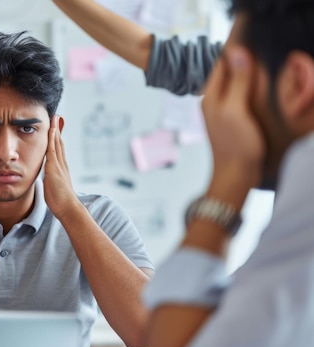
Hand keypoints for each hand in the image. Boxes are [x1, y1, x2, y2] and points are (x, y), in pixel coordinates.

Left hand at [43, 115, 80, 218]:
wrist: (68, 207)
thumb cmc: (60, 201)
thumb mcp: (53, 187)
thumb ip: (51, 180)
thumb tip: (49, 179)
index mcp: (60, 168)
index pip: (58, 149)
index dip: (57, 137)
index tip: (55, 127)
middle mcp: (61, 164)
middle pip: (59, 142)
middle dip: (57, 129)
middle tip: (57, 116)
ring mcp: (59, 165)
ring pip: (57, 143)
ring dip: (56, 130)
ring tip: (55, 117)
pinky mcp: (55, 168)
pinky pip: (53, 150)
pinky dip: (53, 139)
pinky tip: (51, 130)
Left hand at [201, 45, 264, 188]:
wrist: (236, 177)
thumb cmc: (235, 146)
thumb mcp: (236, 110)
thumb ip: (237, 82)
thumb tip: (237, 52)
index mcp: (210, 95)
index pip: (222, 62)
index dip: (236, 50)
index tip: (253, 41)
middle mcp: (214, 100)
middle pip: (230, 72)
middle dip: (245, 63)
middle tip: (262, 58)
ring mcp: (224, 110)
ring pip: (238, 84)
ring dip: (251, 78)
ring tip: (263, 74)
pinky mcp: (234, 119)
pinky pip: (243, 98)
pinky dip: (253, 92)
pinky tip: (262, 94)